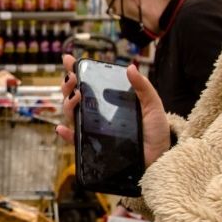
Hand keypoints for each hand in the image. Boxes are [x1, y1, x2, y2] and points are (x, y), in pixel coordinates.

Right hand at [55, 54, 173, 167]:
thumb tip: (130, 67)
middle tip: (73, 78)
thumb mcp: (153, 107)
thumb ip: (143, 87)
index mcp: (112, 102)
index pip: (91, 84)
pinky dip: (66, 134)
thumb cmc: (156, 134)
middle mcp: (99, 114)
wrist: (159, 161)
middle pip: (76, 96)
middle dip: (69, 84)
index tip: (69, 60)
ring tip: (78, 95)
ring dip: (68, 103)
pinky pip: (75, 140)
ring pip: (72, 114)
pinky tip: (62, 128)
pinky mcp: (93, 147)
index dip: (77, 71)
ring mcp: (94, 130)